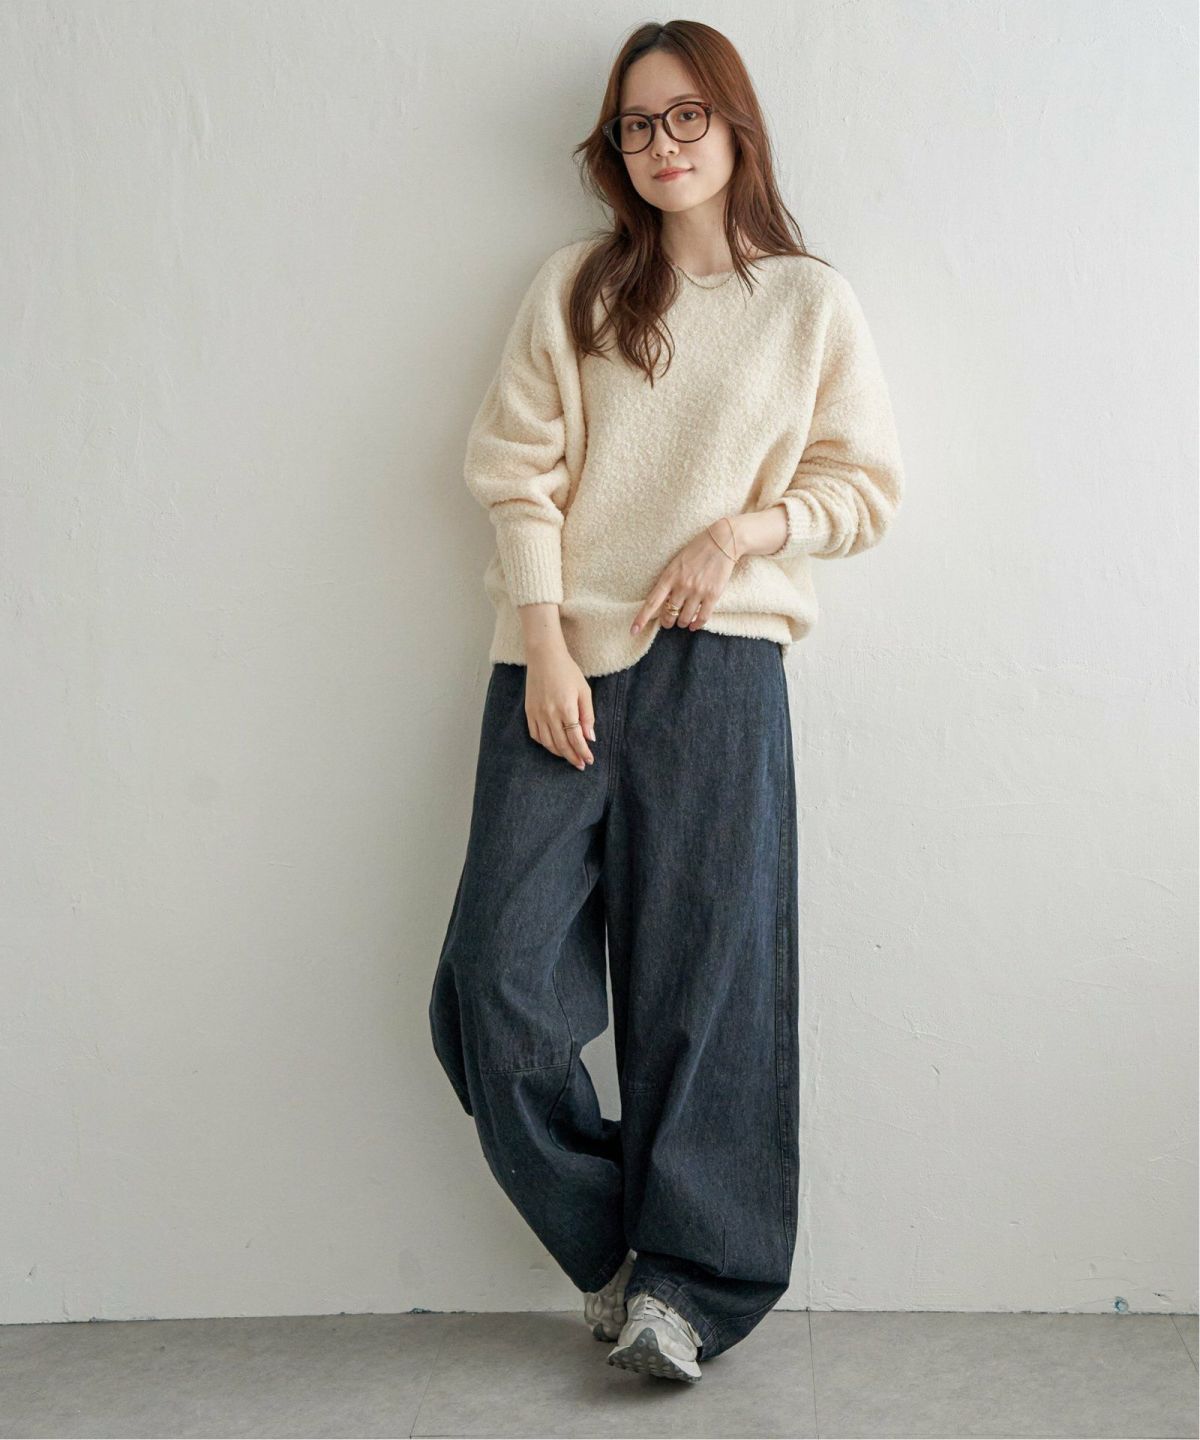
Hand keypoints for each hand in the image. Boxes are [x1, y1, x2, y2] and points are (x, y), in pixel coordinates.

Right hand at [524, 640, 595, 770]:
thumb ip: (588, 715)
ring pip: (547, 743)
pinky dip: (544, 744)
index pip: (576, 739)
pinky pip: (535, 734)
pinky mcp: (529, 711)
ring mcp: (537, 713)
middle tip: (580, 764)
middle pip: (562, 744)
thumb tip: (590, 738)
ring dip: (559, 753)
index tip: (589, 761)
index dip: (583, 752)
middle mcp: (550, 714)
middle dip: (572, 757)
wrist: (544, 657)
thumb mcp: (584, 691)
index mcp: (567, 709)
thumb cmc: (567, 672)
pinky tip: (552, 745)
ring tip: (568, 756)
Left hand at [631, 518, 738, 634]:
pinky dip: (696, 624)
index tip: (633, 631)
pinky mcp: (713, 595)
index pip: (652, 602)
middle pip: (668, 614)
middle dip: (667, 622)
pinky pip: (702, 618)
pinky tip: (694, 625)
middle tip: (668, 622)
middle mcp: (682, 585)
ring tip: (683, 621)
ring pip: (684, 619)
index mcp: (669, 576)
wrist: (722, 542)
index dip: (642, 618)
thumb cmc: (696, 551)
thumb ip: (669, 581)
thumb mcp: (676, 563)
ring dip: (682, 623)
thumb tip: (662, 602)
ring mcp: (697, 591)